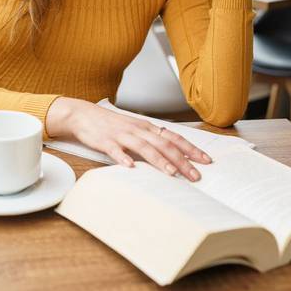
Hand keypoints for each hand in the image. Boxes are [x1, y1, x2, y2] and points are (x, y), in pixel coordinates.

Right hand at [46, 97, 211, 180]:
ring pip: (144, 148)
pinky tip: (130, 167)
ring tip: (171, 173)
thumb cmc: (112, 125)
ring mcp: (122, 135)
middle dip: (182, 160)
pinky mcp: (106, 141)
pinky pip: (115, 151)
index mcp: (147, 128)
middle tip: (195, 175)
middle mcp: (138, 130)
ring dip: (159, 161)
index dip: (191, 149)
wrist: (84, 115)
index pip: (174, 138)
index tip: (206, 160)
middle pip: (164, 145)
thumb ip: (152, 141)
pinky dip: (123, 158)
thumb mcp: (136, 130)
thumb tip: (173, 154)